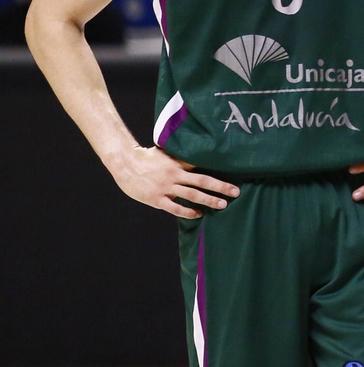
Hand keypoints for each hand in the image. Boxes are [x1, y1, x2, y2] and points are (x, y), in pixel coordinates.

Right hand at [106, 145, 238, 218]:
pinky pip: (174, 207)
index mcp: (178, 162)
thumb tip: (197, 152)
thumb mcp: (166, 153)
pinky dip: (187, 211)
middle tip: (236, 192)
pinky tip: (198, 214)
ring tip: (223, 204)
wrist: (125, 163)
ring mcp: (166, 187)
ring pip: (191, 195)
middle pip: (202, 181)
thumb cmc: (147, 157)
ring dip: (209, 200)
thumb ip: (181, 156)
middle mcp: (175, 174)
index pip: (203, 166)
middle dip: (220, 187)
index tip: (233, 175)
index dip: (218, 171)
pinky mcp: (156, 199)